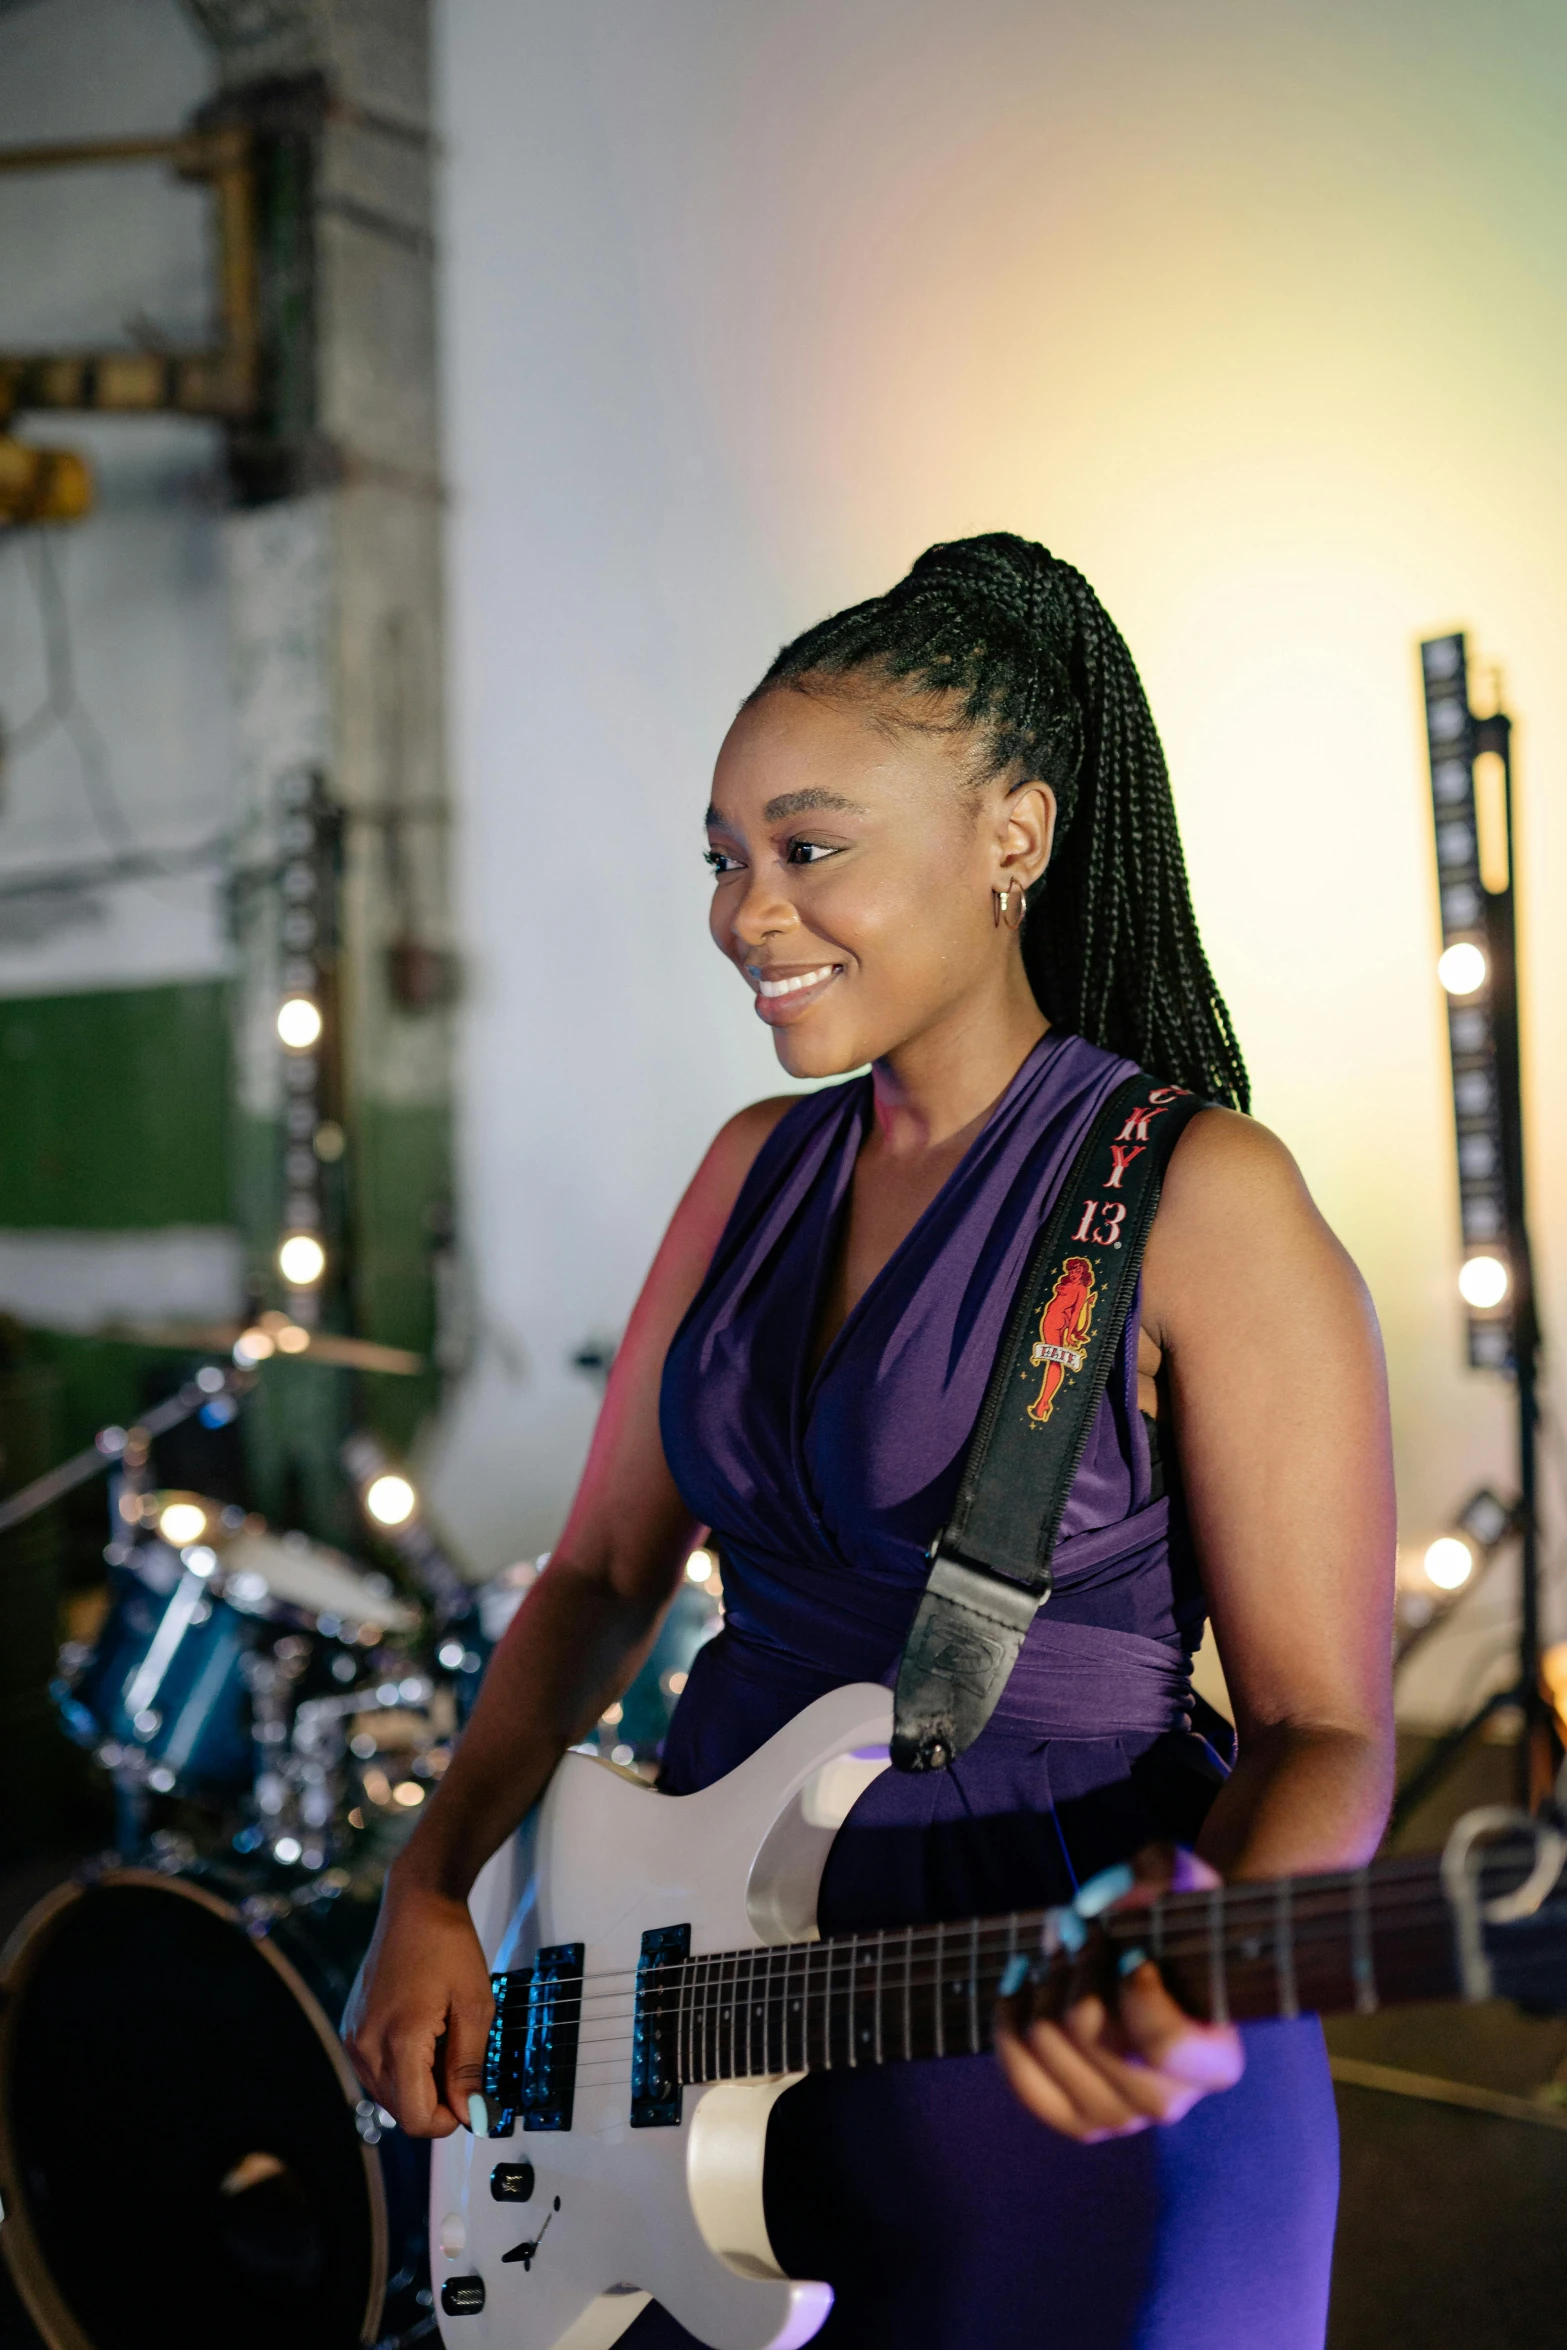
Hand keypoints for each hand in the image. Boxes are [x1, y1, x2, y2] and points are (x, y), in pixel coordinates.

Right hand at [342, 1870, 495, 2137]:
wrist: (416, 1903)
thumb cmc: (448, 1945)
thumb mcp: (475, 2005)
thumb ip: (470, 2066)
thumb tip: (471, 2117)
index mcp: (398, 2041)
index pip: (417, 2120)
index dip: (450, 2120)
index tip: (472, 2096)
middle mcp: (365, 2046)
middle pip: (402, 2112)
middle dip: (437, 2101)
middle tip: (462, 2059)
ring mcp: (353, 2039)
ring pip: (388, 2096)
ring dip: (419, 2085)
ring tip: (441, 2040)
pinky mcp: (350, 2030)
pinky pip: (377, 2072)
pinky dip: (402, 2068)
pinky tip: (422, 2033)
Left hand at [993, 1844, 1243, 2141]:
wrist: (1158, 1972)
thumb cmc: (1177, 1928)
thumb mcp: (1188, 1885)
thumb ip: (1162, 1872)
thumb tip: (1096, 1902)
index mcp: (1213, 2061)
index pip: (1165, 2042)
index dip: (1136, 1992)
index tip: (1131, 1951)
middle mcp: (1169, 2102)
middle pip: (1087, 2025)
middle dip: (1074, 1961)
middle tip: (1075, 1926)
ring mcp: (1118, 2118)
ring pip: (1045, 2038)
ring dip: (1042, 1978)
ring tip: (1055, 1948)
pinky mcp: (1075, 2120)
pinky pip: (1019, 2072)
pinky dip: (1008, 2016)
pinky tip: (1020, 1980)